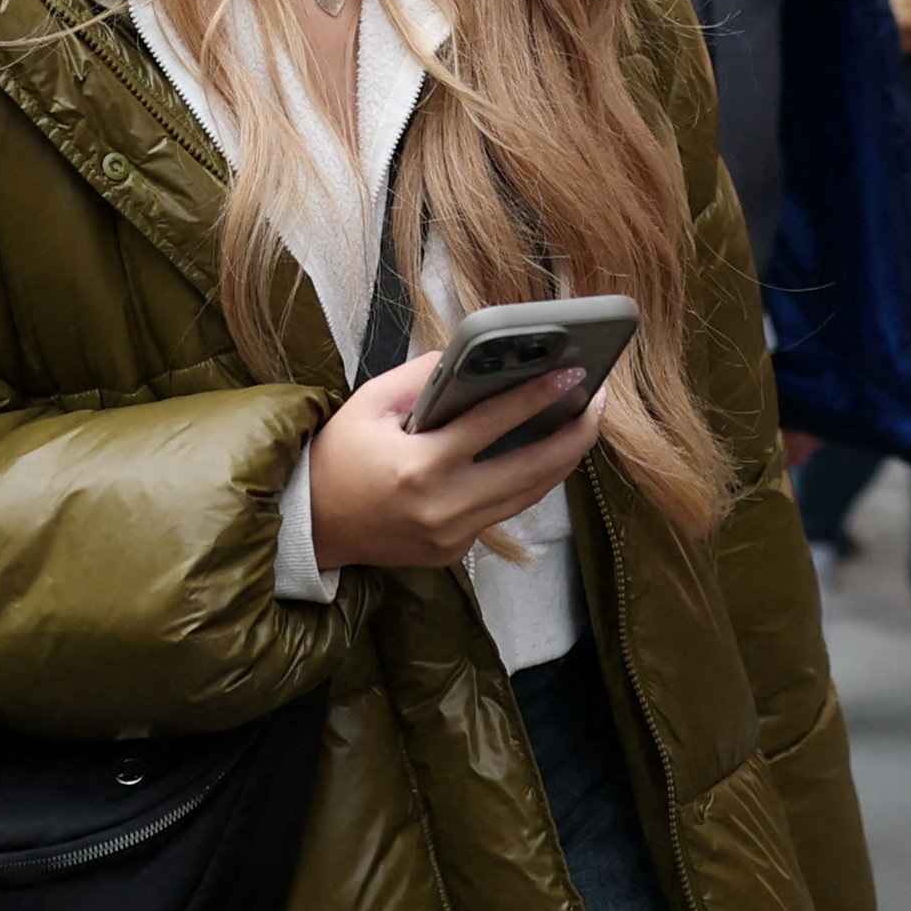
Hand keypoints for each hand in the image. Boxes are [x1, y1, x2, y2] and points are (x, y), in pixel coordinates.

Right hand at [308, 354, 605, 571]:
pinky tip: (541, 453)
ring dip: (560, 460)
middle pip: (531, 470)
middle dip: (574, 434)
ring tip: (581, 424)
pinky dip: (525, 481)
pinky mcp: (456, 552)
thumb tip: (474, 358)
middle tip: (597, 402)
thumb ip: (423, 378)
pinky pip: (502, 511)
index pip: (493, 425)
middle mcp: (444, 507)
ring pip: (528, 496)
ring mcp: (453, 536)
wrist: (312, 524)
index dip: (537, 397)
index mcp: (419, 466)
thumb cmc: (339, 455)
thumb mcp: (369, 403)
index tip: (574, 375)